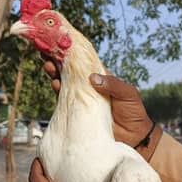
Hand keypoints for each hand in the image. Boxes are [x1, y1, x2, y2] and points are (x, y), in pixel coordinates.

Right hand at [43, 60, 161, 160]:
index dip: (74, 53)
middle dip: (60, 61)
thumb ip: (113, 84)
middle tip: (49, 51)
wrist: (133, 138)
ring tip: (48, 65)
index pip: (85, 63)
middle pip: (71, 71)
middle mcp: (89, 87)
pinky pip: (65, 101)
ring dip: (56, 74)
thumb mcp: (128, 94)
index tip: (62, 43)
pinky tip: (54, 83)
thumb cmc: (134, 112)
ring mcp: (82, 100)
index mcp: (101, 79)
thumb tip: (93, 78)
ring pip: (65, 84)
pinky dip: (58, 92)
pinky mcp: (77, 113)